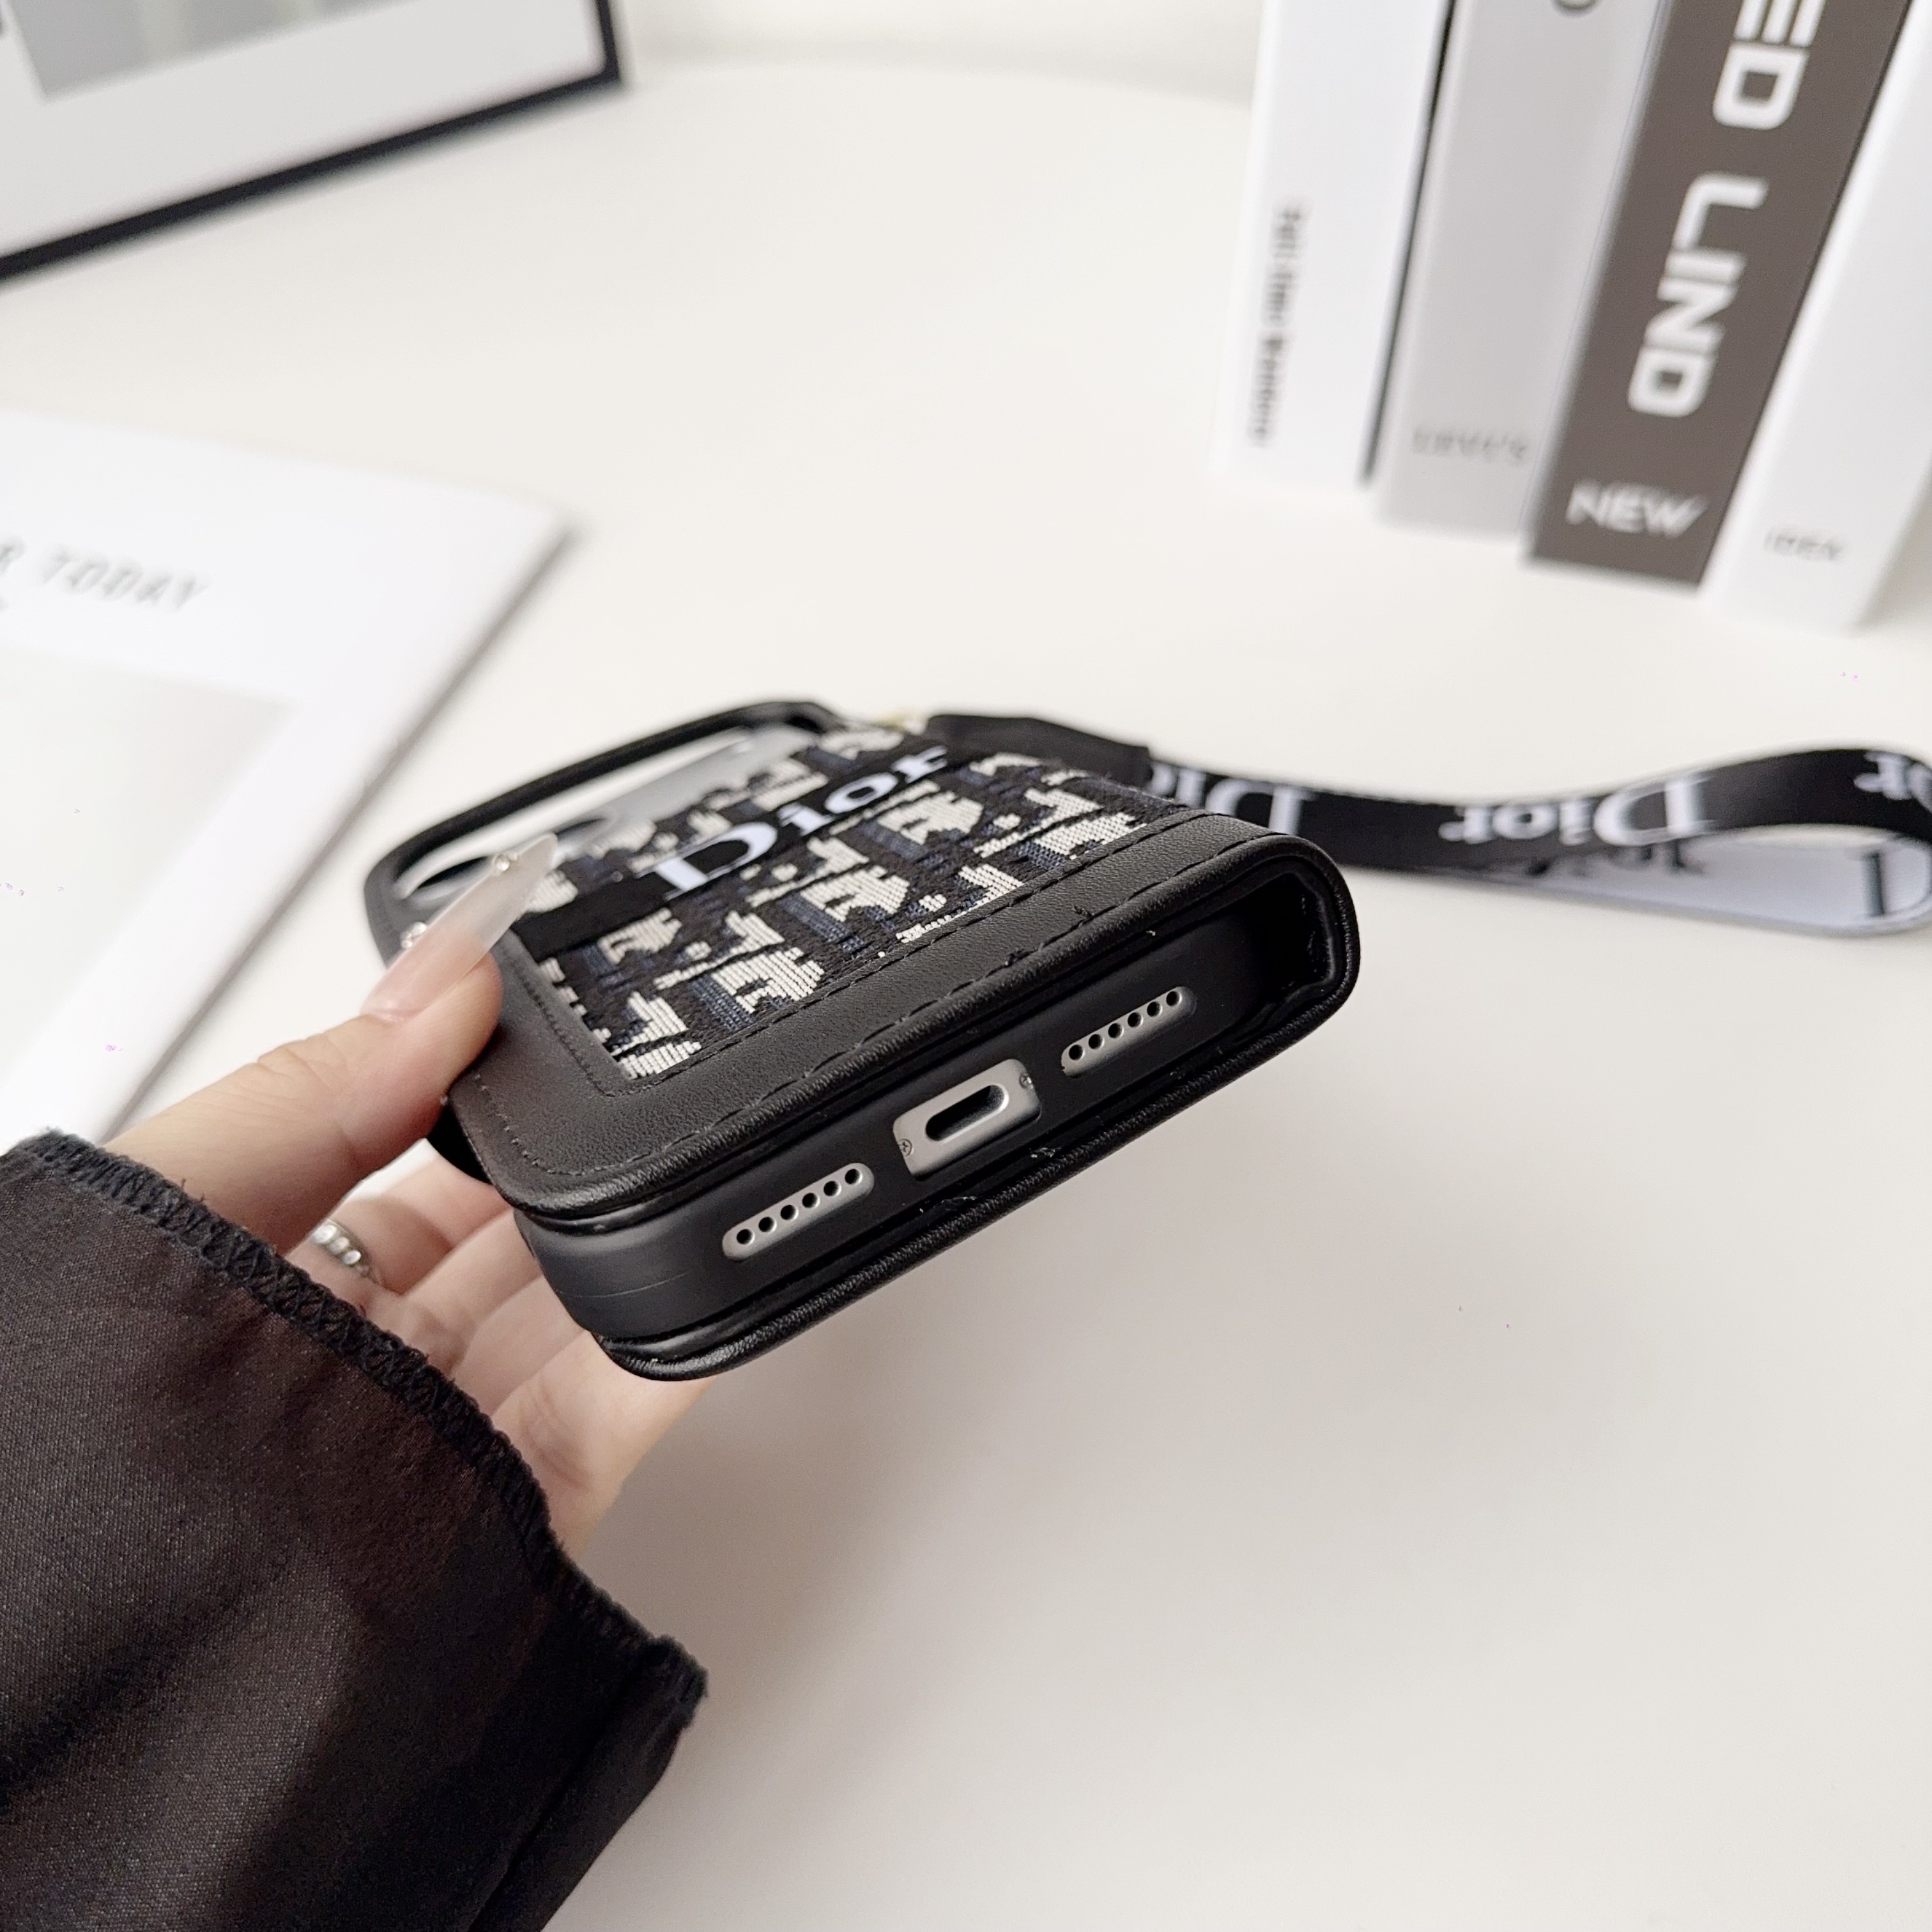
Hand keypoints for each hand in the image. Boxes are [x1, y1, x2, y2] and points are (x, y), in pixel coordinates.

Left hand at [110, 840, 701, 1554]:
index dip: (482, 1096)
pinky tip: (701, 1285)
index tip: (545, 1033)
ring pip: (574, 1320)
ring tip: (674, 1179)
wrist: (102, 1646)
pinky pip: (613, 1418)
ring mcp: (444, 1442)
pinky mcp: (512, 1522)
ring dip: (629, 1248)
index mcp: (274, 1284)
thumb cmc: (84, 1431)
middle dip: (571, 1174)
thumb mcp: (177, 1212)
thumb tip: (444, 978)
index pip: (410, 1166)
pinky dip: (672, 1350)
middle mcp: (365, 1363)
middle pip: (508, 1242)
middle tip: (620, 1106)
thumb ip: (313, 1094)